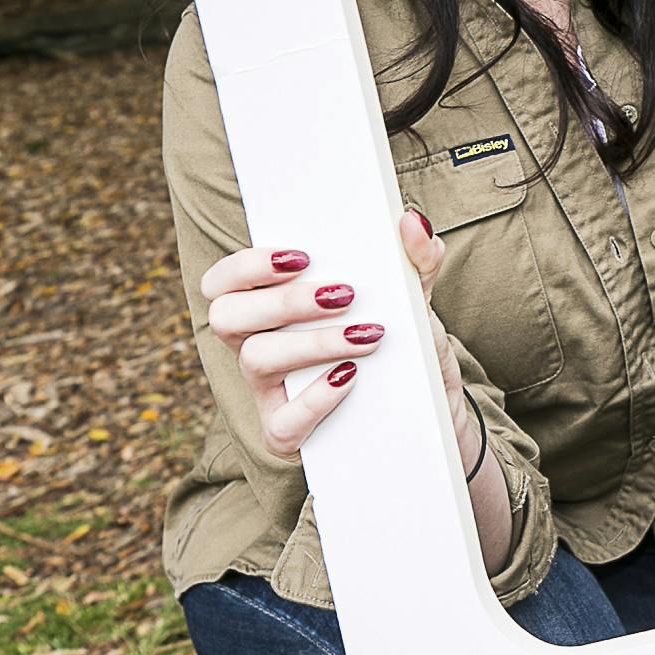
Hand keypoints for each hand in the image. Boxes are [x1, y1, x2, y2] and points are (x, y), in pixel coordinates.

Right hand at [197, 209, 445, 456]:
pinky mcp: (288, 434)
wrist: (431, 412)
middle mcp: (257, 346)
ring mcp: (269, 392)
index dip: (246, 265)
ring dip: (311, 342)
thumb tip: (413, 220)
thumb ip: (416, 259)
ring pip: (255, 360)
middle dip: (283, 300)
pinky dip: (315, 398)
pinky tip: (350, 377)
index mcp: (270, 308)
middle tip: (344, 294)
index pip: (223, 282)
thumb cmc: (402, 348)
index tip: (301, 256)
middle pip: (228, 317)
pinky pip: (282, 422)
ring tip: (366, 334)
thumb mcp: (412, 302)